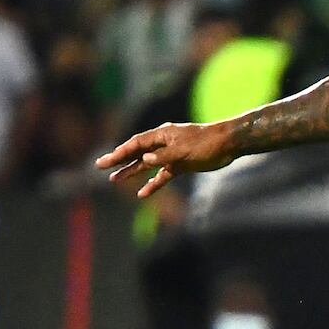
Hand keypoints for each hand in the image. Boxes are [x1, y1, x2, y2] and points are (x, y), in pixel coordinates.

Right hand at [98, 121, 236, 198]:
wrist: (228, 145)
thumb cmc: (206, 144)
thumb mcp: (183, 151)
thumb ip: (163, 156)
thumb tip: (145, 161)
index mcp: (162, 135)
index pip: (135, 144)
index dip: (119, 152)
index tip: (106, 161)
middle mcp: (163, 144)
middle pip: (137, 153)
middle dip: (119, 160)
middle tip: (101, 166)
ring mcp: (171, 155)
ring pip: (147, 165)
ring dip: (132, 171)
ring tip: (115, 179)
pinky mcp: (180, 166)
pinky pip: (162, 176)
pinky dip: (153, 184)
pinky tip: (143, 193)